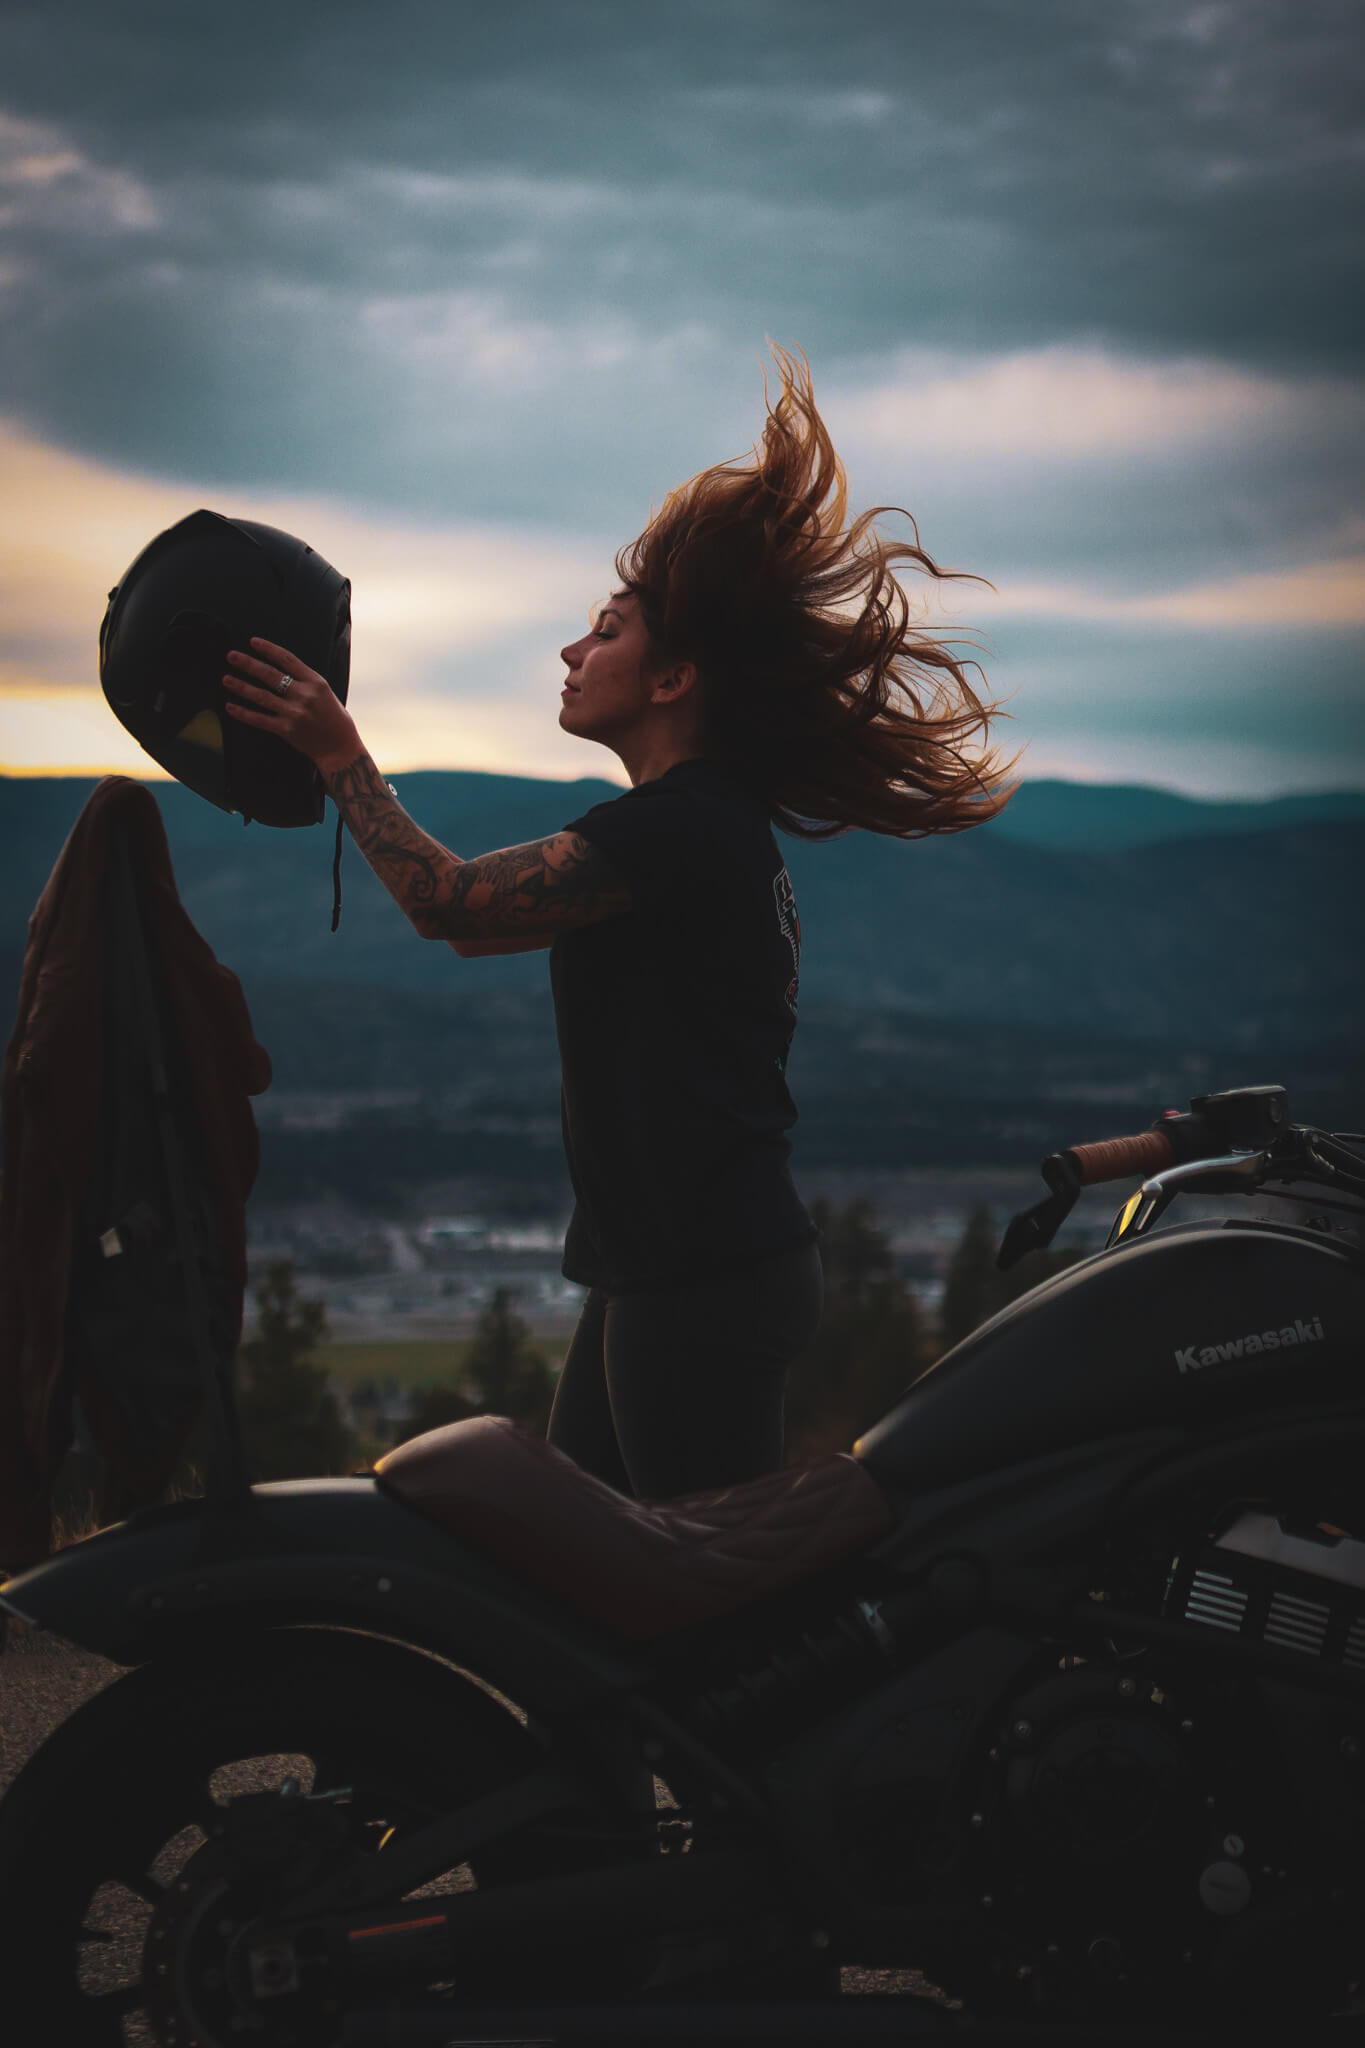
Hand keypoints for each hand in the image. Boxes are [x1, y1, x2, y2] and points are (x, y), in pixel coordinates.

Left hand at [222, 637, 361, 774]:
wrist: (340, 748)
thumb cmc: (335, 719)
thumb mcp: (326, 692)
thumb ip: (306, 681)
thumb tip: (282, 669)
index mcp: (315, 682)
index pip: (287, 659)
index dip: (268, 649)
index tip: (252, 642)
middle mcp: (304, 695)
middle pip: (270, 675)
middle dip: (248, 663)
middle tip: (231, 656)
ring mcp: (294, 713)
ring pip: (261, 696)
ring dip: (241, 686)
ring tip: (226, 679)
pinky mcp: (286, 729)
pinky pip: (259, 719)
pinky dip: (243, 713)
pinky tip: (230, 706)